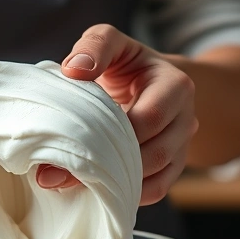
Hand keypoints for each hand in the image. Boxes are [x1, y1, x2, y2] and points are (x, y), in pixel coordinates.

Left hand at [44, 24, 197, 205]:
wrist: (147, 85)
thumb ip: (95, 46)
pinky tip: (91, 190)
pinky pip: (155, 191)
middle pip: (154, 153)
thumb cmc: (125, 65)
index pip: (149, 118)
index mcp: (175, 86)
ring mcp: (181, 147)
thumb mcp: (112, 43)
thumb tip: (74, 70)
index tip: (70, 137)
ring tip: (65, 183)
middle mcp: (185, 119)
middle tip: (54, 173)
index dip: (112, 133)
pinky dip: (125, 195)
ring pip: (155, 178)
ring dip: (112, 184)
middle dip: (106, 165)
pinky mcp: (172, 169)